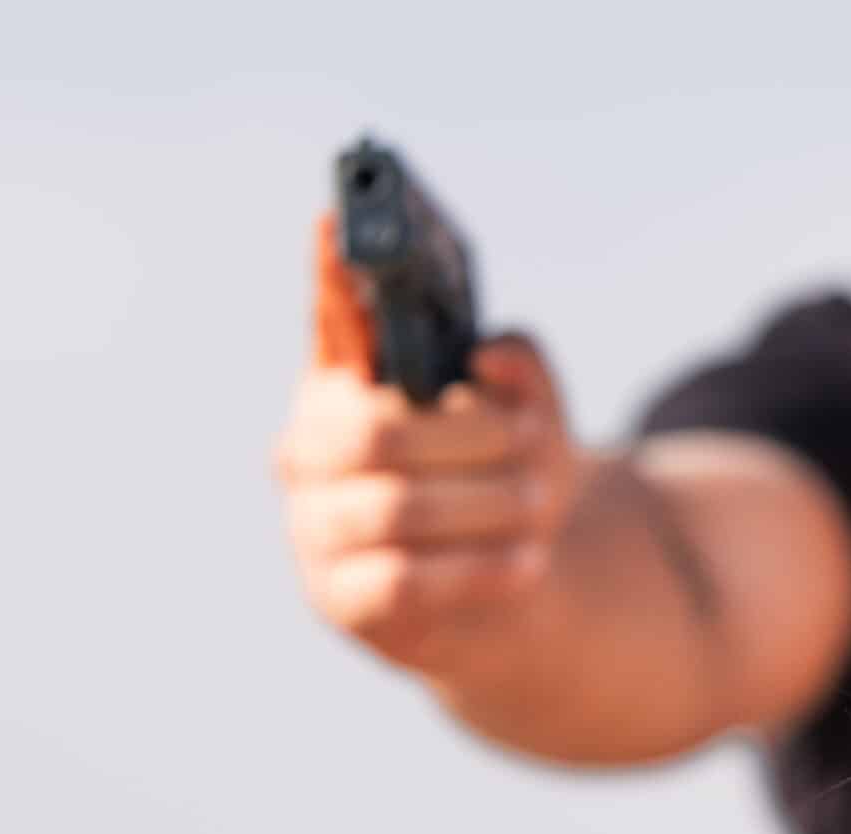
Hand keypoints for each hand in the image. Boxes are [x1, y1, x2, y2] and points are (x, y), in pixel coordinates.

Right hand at [276, 216, 578, 672]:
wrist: (499, 590)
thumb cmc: (501, 483)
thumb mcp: (535, 421)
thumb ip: (525, 373)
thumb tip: (491, 358)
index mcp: (348, 381)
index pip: (331, 318)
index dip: (330, 273)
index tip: (333, 219)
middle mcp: (313, 447)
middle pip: (380, 429)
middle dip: (472, 436)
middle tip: (530, 443)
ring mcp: (315, 525)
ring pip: (396, 507)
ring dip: (487, 505)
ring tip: (538, 507)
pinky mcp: (340, 597)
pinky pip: (405, 579)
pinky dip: (479, 568)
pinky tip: (525, 562)